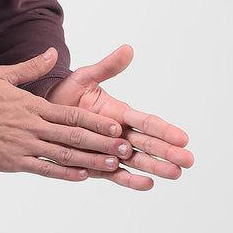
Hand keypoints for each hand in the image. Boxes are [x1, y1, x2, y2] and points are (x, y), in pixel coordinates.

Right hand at [0, 48, 132, 180]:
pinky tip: (82, 176)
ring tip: (113, 165)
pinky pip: (42, 170)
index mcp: (30, 105)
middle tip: (126, 149)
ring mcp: (20, 146)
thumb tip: (53, 53)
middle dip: (101, 143)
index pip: (70, 115)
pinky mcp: (10, 162)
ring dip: (90, 160)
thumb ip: (30, 67)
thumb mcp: (1, 75)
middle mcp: (30, 126)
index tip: (117, 126)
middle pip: (72, 137)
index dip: (96, 122)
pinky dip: (63, 174)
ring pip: (62, 156)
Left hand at [46, 45, 193, 189]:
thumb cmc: (65, 93)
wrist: (43, 113)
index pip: (146, 121)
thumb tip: (128, 48)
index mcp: (119, 112)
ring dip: (155, 167)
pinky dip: (130, 180)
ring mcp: (109, 150)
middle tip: (189, 160)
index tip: (183, 137)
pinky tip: (147, 184)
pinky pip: (115, 174)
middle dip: (168, 152)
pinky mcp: (97, 164)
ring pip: (136, 160)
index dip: (164, 129)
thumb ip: (108, 67)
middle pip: (147, 143)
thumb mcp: (85, 77)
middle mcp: (118, 133)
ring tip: (176, 174)